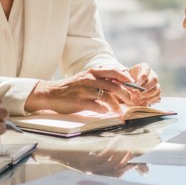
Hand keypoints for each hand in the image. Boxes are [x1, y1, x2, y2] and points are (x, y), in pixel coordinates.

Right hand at [26, 68, 142, 114]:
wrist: (51, 94)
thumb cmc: (71, 87)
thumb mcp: (85, 78)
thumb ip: (99, 79)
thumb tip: (117, 84)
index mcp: (92, 72)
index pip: (113, 72)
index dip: (125, 78)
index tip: (134, 84)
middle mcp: (90, 79)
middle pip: (114, 85)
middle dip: (126, 93)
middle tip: (132, 100)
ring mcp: (85, 90)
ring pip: (107, 96)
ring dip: (117, 105)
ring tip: (121, 111)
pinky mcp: (80, 102)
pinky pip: (97, 106)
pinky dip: (105, 110)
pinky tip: (107, 113)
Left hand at [126, 63, 161, 104]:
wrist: (129, 84)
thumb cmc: (127, 79)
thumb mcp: (125, 76)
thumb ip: (127, 79)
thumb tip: (132, 85)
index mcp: (144, 67)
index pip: (146, 69)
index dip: (142, 77)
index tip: (137, 84)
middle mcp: (152, 74)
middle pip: (154, 79)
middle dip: (146, 87)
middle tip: (138, 93)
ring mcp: (155, 83)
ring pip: (157, 88)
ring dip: (148, 95)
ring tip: (139, 98)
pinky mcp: (156, 91)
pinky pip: (158, 95)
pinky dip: (151, 99)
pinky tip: (144, 102)